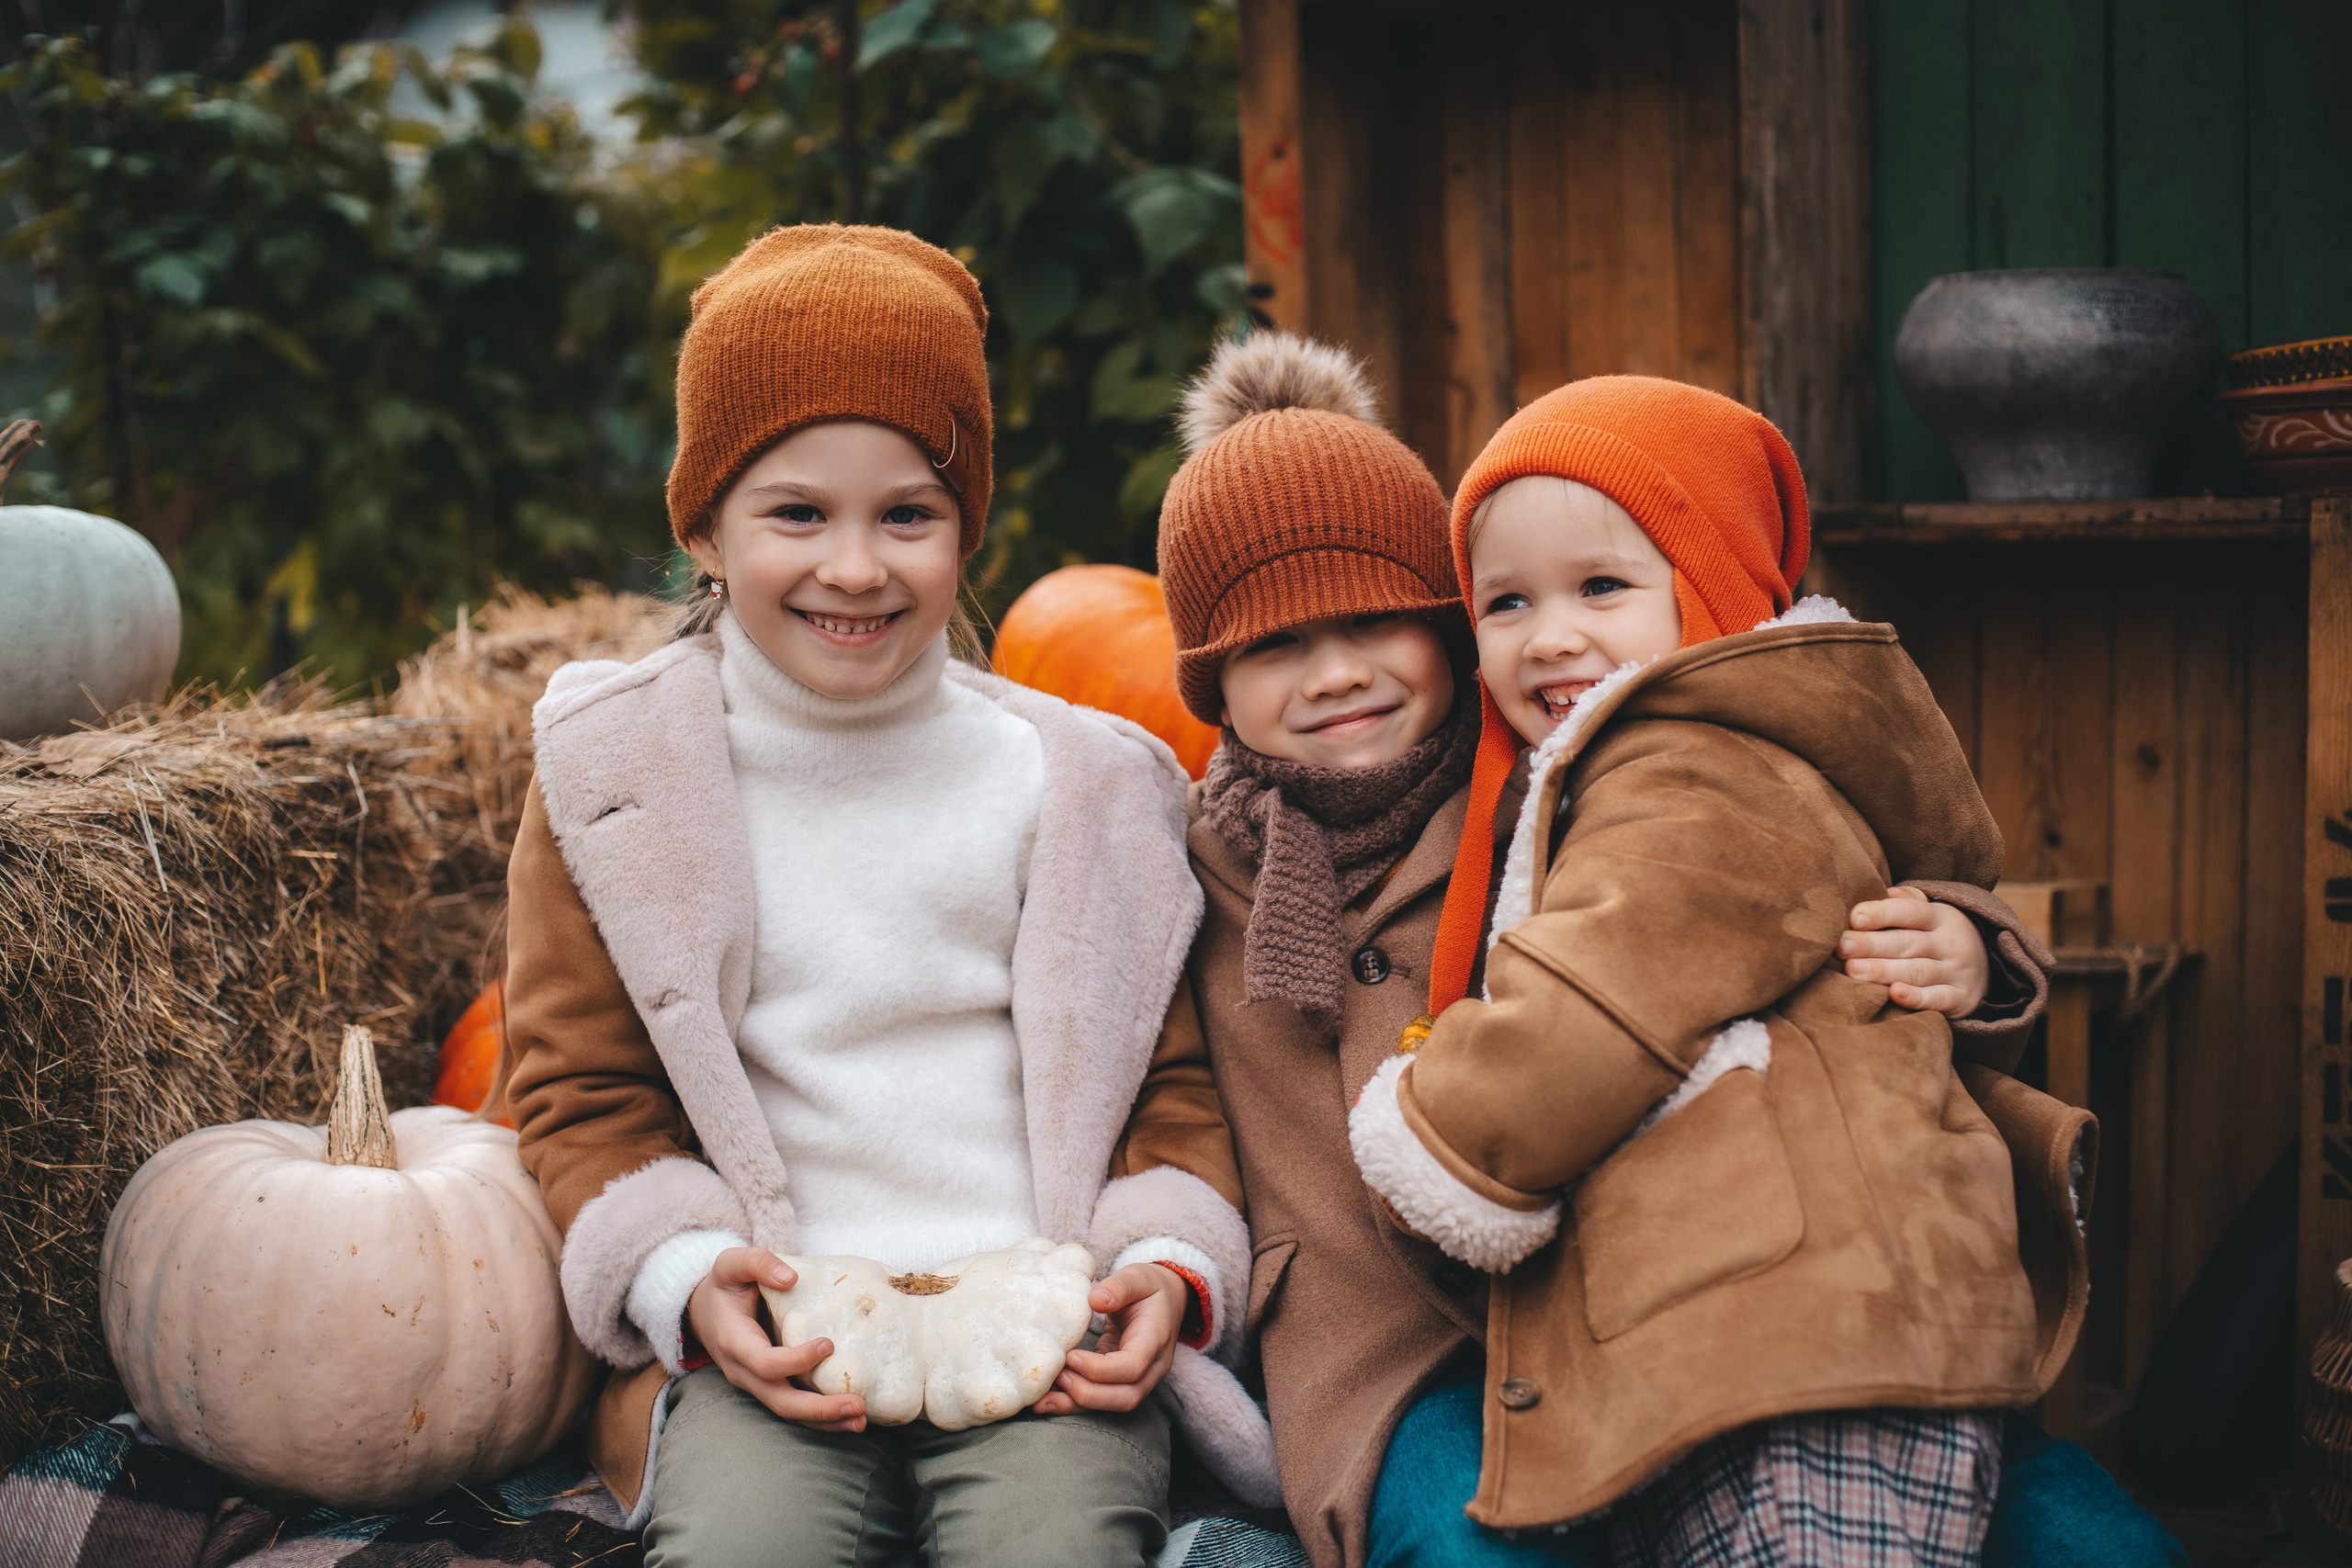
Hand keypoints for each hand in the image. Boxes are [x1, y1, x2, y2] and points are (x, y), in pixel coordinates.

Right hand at [686, 1247, 866, 1431]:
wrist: (705, 1311)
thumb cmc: (724, 1285)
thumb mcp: (731, 1263)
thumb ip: (758, 1262)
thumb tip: (791, 1278)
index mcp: (734, 1341)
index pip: (764, 1363)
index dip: (795, 1360)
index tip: (829, 1344)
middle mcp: (743, 1371)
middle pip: (780, 1400)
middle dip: (818, 1409)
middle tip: (857, 1407)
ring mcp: (755, 1383)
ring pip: (788, 1411)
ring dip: (825, 1420)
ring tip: (860, 1420)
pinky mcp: (770, 1385)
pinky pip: (793, 1407)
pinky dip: (820, 1417)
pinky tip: (849, 1418)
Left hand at [1033, 1263, 1186, 1415]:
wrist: (1166, 1300)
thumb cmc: (1150, 1288)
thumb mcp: (1137, 1277)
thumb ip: (1119, 1286)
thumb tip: (1095, 1300)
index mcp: (1156, 1339)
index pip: (1132, 1366)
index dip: (1100, 1368)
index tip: (1071, 1356)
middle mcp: (1153, 1366)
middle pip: (1125, 1396)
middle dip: (1088, 1394)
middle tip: (1057, 1377)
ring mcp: (1140, 1378)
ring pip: (1112, 1404)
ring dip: (1077, 1404)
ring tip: (1043, 1400)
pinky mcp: (1122, 1381)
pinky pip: (1101, 1398)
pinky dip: (1075, 1402)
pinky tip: (1049, 1399)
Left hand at [1841, 885, 1989, 1018]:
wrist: (1990, 966)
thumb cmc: (1938, 936)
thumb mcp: (1930, 912)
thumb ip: (1904, 900)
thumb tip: (1880, 889)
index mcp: (1938, 917)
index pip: (1910, 911)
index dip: (1882, 913)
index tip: (1854, 918)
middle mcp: (1949, 943)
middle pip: (1908, 942)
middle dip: (1872, 944)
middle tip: (1842, 947)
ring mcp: (1957, 971)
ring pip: (1918, 971)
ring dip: (1884, 971)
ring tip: (1853, 970)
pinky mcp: (1961, 998)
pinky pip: (1938, 998)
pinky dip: (1917, 998)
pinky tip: (1894, 994)